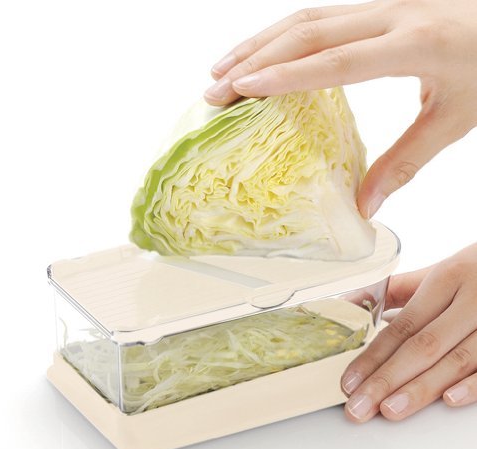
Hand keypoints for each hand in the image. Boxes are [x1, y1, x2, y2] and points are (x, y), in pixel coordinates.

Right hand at [204, 0, 476, 216]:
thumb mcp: (453, 119)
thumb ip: (406, 163)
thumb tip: (365, 207)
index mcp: (414, 44)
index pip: (337, 59)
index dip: (286, 74)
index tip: (243, 88)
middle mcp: (391, 15)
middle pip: (308, 32)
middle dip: (255, 60)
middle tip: (216, 90)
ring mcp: (380, 6)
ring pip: (306, 18)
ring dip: (259, 43)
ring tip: (221, 70)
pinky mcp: (373, 8)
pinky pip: (317, 17)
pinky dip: (280, 36)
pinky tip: (259, 55)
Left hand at [340, 243, 476, 421]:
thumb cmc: (475, 272)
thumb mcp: (438, 273)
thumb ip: (395, 289)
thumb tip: (348, 305)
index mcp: (447, 279)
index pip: (403, 325)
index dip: (373, 356)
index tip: (349, 380)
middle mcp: (472, 301)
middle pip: (423, 346)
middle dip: (386, 380)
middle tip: (359, 406)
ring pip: (456, 361)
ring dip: (420, 390)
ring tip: (389, 410)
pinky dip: (472, 385)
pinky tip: (448, 400)